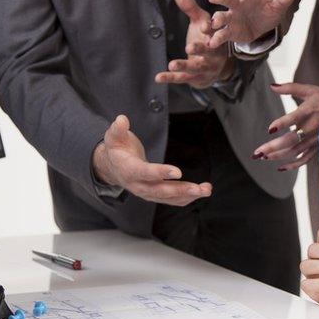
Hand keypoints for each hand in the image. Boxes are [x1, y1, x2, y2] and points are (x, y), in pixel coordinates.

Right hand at [92, 115, 211, 205]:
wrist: (113, 167)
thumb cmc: (117, 150)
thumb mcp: (113, 137)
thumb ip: (118, 129)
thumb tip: (121, 119)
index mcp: (129, 170)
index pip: (145, 173)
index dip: (161, 172)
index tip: (178, 172)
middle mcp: (138, 185)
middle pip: (160, 190)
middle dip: (180, 190)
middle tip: (198, 188)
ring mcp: (147, 192)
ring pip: (168, 197)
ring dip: (188, 195)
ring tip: (205, 190)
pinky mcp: (155, 195)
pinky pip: (171, 200)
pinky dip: (186, 198)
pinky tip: (200, 192)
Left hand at [155, 0, 233, 89]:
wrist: (215, 67)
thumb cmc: (206, 39)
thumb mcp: (200, 22)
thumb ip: (190, 8)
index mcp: (217, 38)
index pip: (215, 33)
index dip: (210, 30)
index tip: (203, 26)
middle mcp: (214, 54)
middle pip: (209, 52)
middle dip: (200, 49)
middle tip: (190, 47)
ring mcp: (206, 68)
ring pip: (196, 67)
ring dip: (184, 66)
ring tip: (172, 64)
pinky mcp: (196, 78)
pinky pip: (183, 78)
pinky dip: (171, 78)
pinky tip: (158, 77)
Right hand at [206, 0, 295, 46]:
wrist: (261, 24)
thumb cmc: (267, 11)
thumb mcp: (277, 7)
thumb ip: (282, 0)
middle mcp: (237, 5)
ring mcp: (231, 18)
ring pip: (221, 16)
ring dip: (217, 19)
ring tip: (214, 23)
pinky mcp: (229, 31)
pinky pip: (222, 34)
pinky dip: (216, 38)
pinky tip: (212, 43)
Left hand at [252, 83, 318, 170]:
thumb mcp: (308, 89)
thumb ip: (290, 88)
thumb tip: (272, 86)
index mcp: (311, 110)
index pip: (295, 117)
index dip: (283, 123)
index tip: (270, 129)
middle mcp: (314, 126)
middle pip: (292, 139)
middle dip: (273, 147)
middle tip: (257, 152)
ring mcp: (316, 139)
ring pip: (296, 151)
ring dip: (279, 156)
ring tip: (263, 157)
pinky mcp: (317, 147)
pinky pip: (306, 159)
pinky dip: (294, 165)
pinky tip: (280, 168)